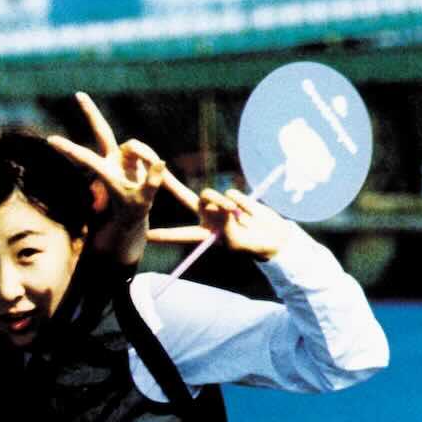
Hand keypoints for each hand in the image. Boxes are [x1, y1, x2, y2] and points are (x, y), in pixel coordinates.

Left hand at [47, 92, 171, 228]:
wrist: (132, 215)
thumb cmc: (132, 211)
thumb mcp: (143, 202)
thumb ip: (152, 183)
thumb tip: (161, 162)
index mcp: (104, 172)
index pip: (84, 157)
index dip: (69, 149)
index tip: (49, 140)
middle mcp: (110, 160)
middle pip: (102, 131)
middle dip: (91, 112)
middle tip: (78, 94)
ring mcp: (122, 156)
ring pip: (136, 145)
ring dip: (147, 156)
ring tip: (152, 173)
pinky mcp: (133, 157)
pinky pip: (146, 151)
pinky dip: (151, 159)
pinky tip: (155, 169)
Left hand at [146, 188, 291, 260]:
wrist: (274, 238)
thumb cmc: (255, 248)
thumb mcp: (236, 242)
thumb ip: (225, 224)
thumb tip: (218, 206)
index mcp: (204, 234)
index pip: (180, 235)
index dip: (164, 235)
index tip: (146, 235)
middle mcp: (208, 217)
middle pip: (185, 198)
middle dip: (171, 185)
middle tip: (157, 173)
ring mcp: (220, 205)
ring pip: (210, 195)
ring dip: (220, 203)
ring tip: (235, 215)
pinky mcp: (234, 197)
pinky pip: (231, 194)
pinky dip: (239, 202)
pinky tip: (246, 210)